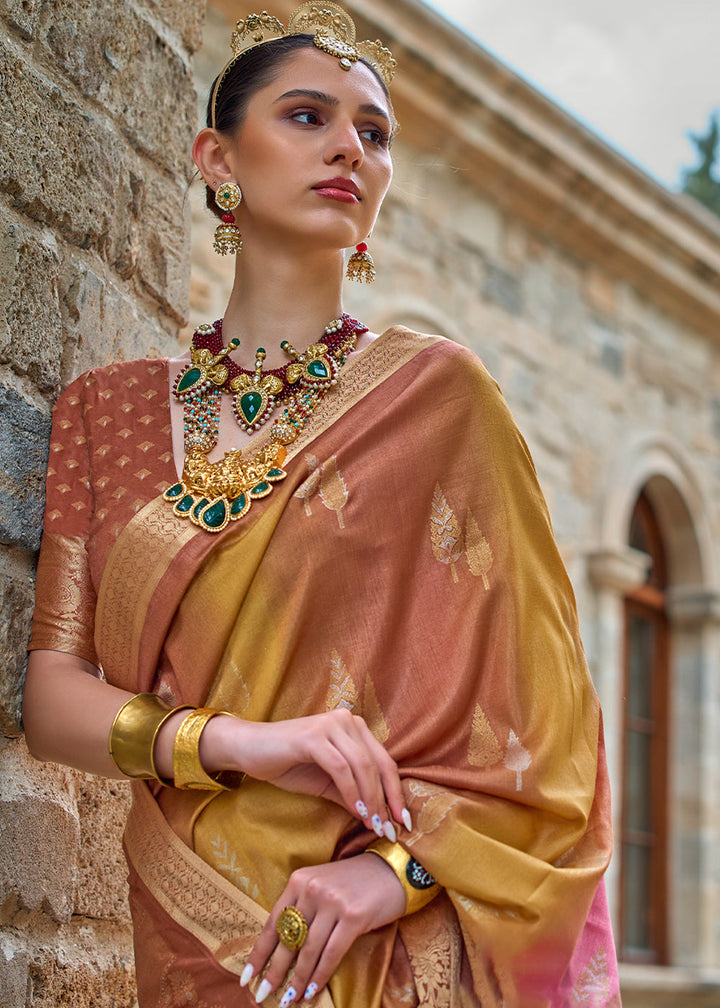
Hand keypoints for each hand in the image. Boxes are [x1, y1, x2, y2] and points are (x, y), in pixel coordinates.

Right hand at [210, 708, 407, 835]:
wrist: (250, 749)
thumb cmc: (288, 764)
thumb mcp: (327, 783)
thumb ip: (352, 794)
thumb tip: (378, 819)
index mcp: (354, 727)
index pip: (384, 761)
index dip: (395, 792)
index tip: (402, 822)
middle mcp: (347, 720)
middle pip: (378, 763)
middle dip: (387, 800)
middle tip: (391, 830)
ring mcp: (330, 725)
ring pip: (362, 766)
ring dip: (371, 800)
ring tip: (374, 826)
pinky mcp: (314, 736)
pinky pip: (341, 767)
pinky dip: (351, 791)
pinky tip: (356, 811)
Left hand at [241, 853, 405, 1002]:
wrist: (392, 870)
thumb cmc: (354, 883)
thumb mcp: (322, 887)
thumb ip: (303, 909)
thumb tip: (282, 950)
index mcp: (299, 881)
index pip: (272, 922)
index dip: (259, 953)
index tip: (247, 978)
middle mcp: (313, 889)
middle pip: (288, 939)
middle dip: (274, 972)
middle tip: (263, 995)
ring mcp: (333, 902)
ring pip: (309, 950)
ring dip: (298, 980)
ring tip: (290, 1000)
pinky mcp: (353, 916)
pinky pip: (331, 953)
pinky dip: (320, 975)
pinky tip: (313, 990)